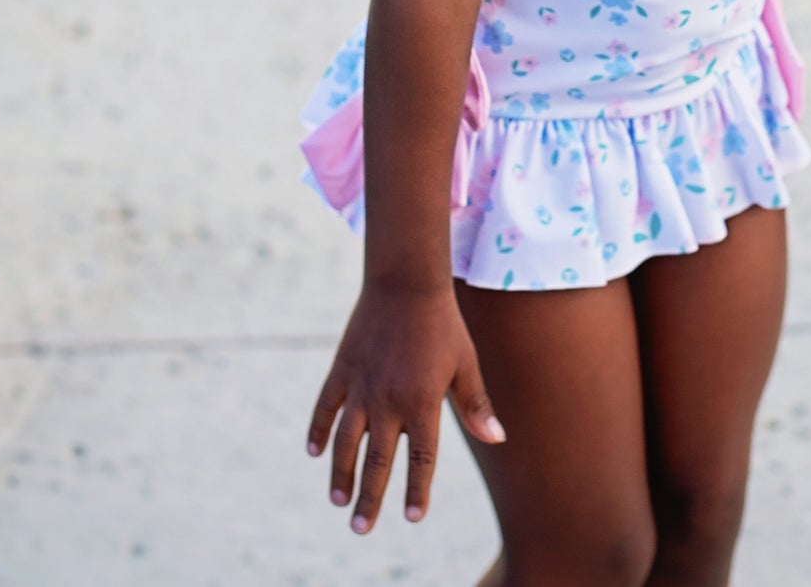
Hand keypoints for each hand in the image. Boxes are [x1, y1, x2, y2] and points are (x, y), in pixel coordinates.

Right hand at [307, 280, 505, 532]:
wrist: (406, 282)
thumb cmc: (443, 324)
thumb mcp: (465, 363)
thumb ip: (476, 405)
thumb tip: (498, 439)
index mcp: (422, 403)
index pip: (421, 459)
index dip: (417, 490)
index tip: (414, 516)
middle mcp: (388, 401)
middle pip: (377, 461)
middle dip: (369, 498)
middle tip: (361, 528)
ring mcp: (361, 387)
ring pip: (346, 442)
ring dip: (341, 473)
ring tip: (338, 500)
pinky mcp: (342, 369)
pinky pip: (325, 407)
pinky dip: (318, 430)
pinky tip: (313, 451)